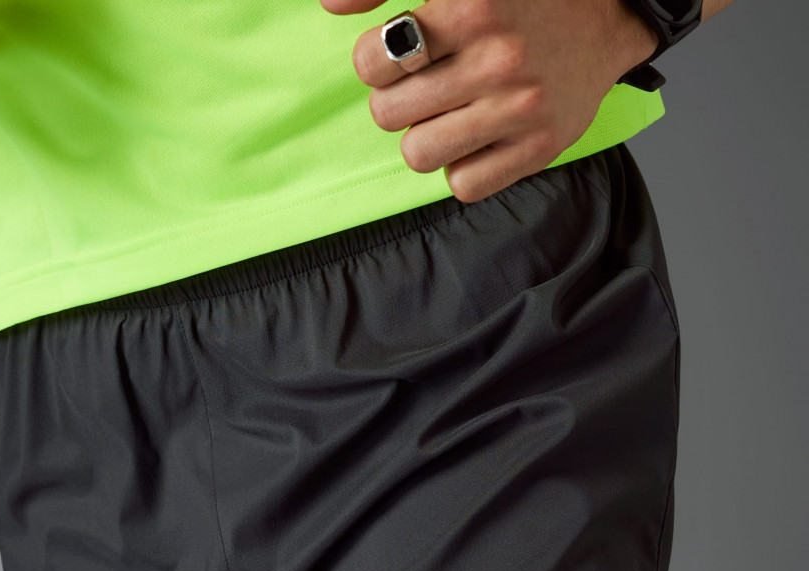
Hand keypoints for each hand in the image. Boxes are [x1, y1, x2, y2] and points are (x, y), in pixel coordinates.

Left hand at [319, 0, 659, 202]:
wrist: (608, 18)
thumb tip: (328, 4)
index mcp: (473, 5)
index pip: (373, 60)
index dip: (374, 61)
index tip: (400, 54)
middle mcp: (498, 58)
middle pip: (387, 114)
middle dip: (397, 102)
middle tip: (428, 85)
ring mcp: (521, 108)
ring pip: (418, 155)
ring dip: (424, 138)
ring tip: (449, 113)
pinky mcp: (540, 148)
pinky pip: (462, 186)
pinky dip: (462, 167)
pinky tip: (478, 138)